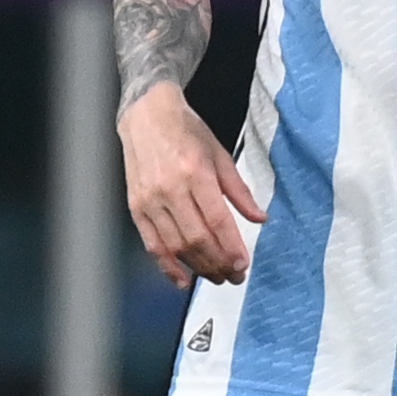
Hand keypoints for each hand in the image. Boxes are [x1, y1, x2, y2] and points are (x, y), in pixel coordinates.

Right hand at [118, 83, 264, 290]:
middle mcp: (170, 189)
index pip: (217, 220)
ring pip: (175, 246)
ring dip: (198, 268)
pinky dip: (167, 266)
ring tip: (216, 278)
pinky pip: (152, 244)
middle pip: (196, 238)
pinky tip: (183, 280)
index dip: (231, 247)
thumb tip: (260, 218)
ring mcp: (150, 200)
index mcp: (195, 173)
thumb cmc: (185, 131)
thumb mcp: (220, 155)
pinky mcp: (136, 208)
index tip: (243, 264)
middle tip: (235, 276)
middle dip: (219, 263)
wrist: (147, 115)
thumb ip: (240, 191)